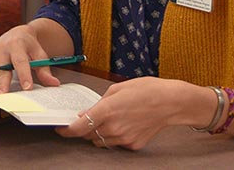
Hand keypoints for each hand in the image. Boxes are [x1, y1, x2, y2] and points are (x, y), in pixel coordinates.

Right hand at [0, 24, 60, 97]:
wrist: (17, 34)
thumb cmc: (29, 45)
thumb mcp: (40, 54)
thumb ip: (45, 70)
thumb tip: (53, 83)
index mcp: (16, 44)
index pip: (20, 61)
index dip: (24, 75)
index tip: (27, 87)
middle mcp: (1, 49)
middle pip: (1, 68)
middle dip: (2, 83)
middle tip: (3, 95)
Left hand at [57, 77, 201, 149]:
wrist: (171, 102)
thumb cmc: (146, 90)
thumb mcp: (117, 89)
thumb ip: (99, 103)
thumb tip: (87, 114)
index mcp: (106, 110)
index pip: (78, 127)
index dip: (66, 130)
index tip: (61, 129)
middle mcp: (113, 127)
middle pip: (88, 135)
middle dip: (83, 129)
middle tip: (86, 120)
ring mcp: (123, 138)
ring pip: (100, 141)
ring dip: (98, 133)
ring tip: (107, 120)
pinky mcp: (133, 145)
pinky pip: (116, 143)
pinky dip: (114, 136)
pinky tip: (124, 124)